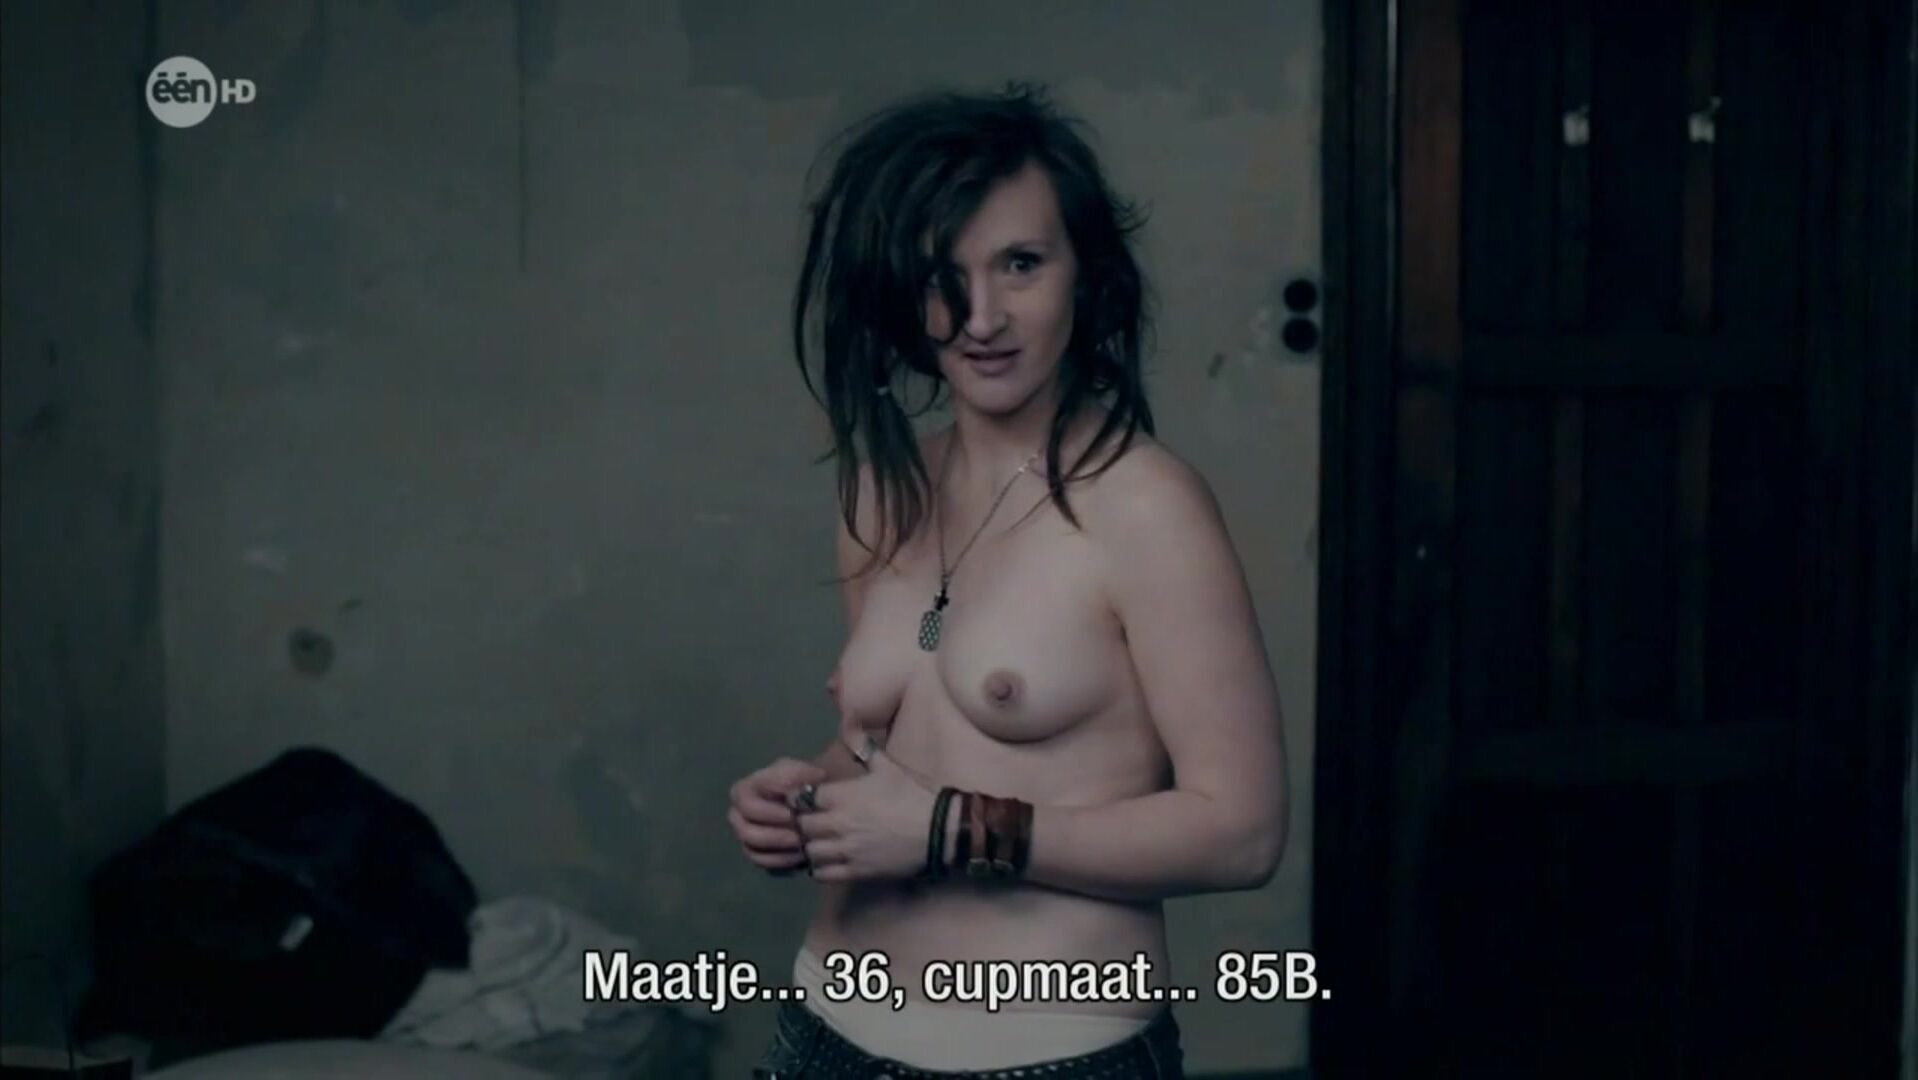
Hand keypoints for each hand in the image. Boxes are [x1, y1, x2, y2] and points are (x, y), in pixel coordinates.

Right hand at [728, 757, 825, 873]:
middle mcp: (741, 815)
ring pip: (751, 850)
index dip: (765, 810)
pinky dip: (782, 861)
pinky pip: (764, 864)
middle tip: (799, 835)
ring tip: (803, 846)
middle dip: (773, 835)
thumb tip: (791, 795)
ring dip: (779, 850)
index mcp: (746, 790)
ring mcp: (749, 836)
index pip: (743, 801)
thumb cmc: (808, 782)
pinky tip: (801, 856)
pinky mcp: (761, 854)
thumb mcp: (804, 771)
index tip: (792, 813)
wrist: (819, 800)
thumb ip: (795, 777)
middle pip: (744, 831)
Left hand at [795, 746, 936, 882]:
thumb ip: (862, 745)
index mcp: (842, 795)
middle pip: (802, 825)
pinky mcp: (856, 871)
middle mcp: (838, 822)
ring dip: (811, 847)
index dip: (803, 798)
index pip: (803, 797)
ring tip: (820, 843)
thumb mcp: (886, 766)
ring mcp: (846, 849)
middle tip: (813, 822)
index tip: (809, 799)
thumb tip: (847, 718)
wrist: (937, 830)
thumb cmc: (910, 794)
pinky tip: (828, 862)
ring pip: (809, 852)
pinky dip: (821, 869)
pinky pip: (823, 874)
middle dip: (804, 823)